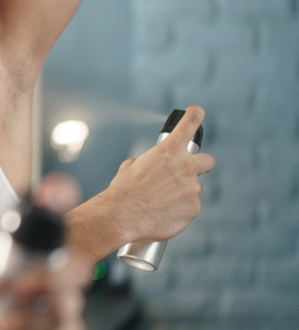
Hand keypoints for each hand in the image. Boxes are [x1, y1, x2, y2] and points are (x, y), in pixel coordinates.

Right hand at [105, 105, 214, 243]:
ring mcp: (193, 189)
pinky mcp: (194, 208)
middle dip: (199, 166)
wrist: (121, 217)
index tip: (196, 112)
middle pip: (207, 161)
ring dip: (181, 193)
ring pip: (193, 189)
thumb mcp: (129, 168)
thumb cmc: (122, 192)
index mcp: (168, 151)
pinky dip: (180, 210)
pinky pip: (190, 207)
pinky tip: (163, 213)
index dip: (195, 115)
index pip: (189, 123)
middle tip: (185, 174)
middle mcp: (186, 167)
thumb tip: (142, 167)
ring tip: (160, 202)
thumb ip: (145, 163)